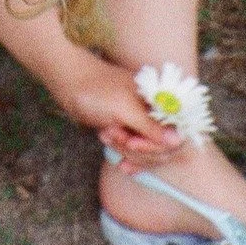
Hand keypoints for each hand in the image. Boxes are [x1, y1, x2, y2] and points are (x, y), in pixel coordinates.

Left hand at [59, 58, 183, 169]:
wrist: (67, 83)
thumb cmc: (95, 90)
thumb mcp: (124, 109)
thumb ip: (151, 126)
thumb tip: (178, 140)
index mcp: (159, 103)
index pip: (177, 137)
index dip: (157, 147)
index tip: (133, 143)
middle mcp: (154, 114)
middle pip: (163, 149)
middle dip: (138, 149)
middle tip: (118, 137)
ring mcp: (141, 123)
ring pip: (148, 153)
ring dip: (126, 150)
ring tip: (107, 134)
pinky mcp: (128, 131)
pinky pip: (137, 153)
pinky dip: (127, 157)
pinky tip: (119, 161)